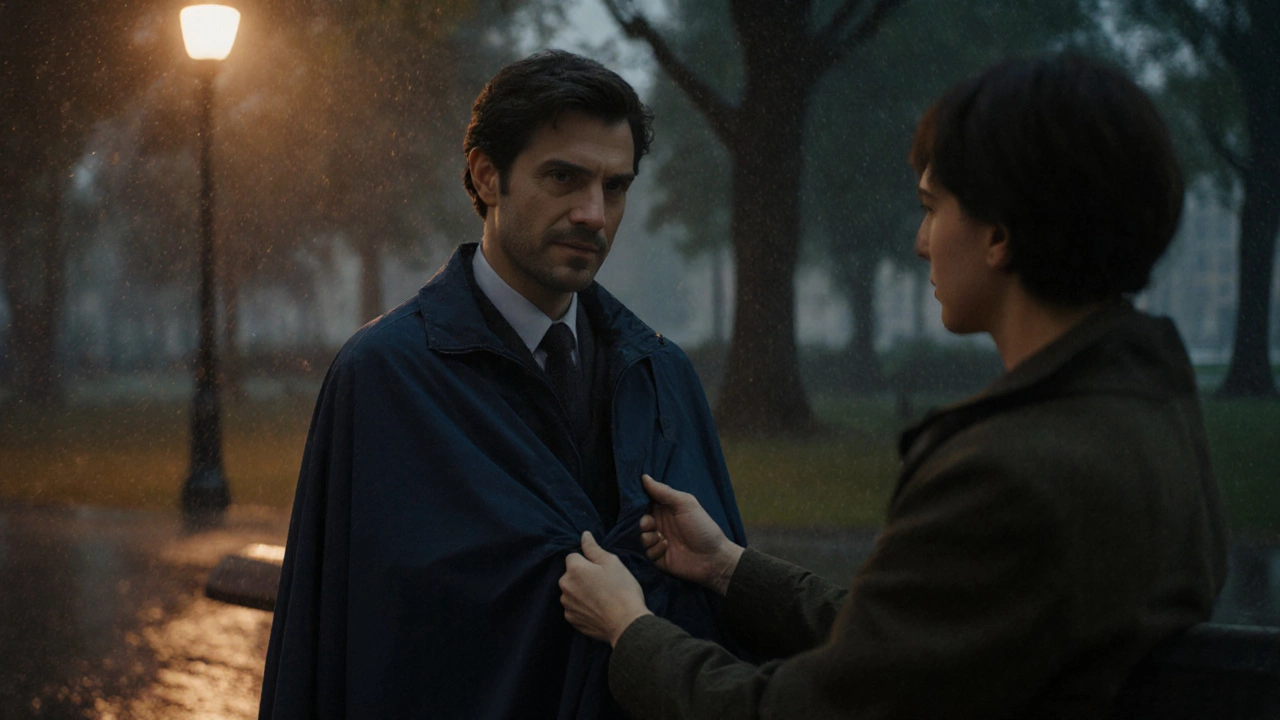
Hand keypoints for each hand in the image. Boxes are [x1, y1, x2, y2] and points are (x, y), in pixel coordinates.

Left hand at [560, 531, 651, 646]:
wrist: (626, 624)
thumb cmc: (622, 590)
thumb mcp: (612, 562)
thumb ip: (593, 548)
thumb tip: (584, 535)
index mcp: (574, 569)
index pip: (573, 556)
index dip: (588, 561)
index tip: (601, 570)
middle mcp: (565, 586)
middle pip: (571, 575)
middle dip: (582, 576)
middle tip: (604, 584)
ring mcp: (567, 605)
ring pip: (572, 591)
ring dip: (581, 592)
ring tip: (601, 598)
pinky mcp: (571, 620)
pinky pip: (574, 608)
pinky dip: (582, 608)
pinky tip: (598, 610)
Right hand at [640, 474, 743, 595]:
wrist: (713, 558)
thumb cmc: (702, 527)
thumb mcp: (686, 504)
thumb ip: (664, 491)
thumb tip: (644, 477)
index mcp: (666, 509)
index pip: (646, 502)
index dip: (639, 501)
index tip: (634, 501)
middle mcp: (661, 524)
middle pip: (640, 519)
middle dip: (643, 521)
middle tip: (650, 524)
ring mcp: (659, 541)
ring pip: (641, 536)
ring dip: (649, 536)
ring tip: (662, 538)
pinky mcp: (657, 557)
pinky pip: (646, 551)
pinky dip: (655, 549)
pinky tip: (667, 548)